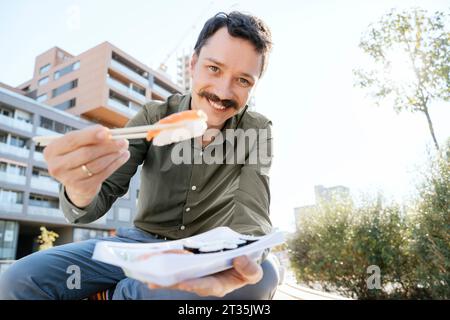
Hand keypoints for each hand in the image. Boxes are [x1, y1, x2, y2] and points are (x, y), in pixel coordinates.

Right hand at [43, 125, 129, 206]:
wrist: (76, 181)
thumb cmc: (78, 155)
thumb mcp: (78, 144)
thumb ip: (90, 136)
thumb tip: (108, 133)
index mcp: (52, 150)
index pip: (72, 140)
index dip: (90, 135)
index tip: (107, 131)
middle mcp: (56, 166)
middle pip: (86, 153)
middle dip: (107, 146)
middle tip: (123, 140)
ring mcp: (68, 179)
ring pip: (96, 164)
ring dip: (113, 155)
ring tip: (124, 148)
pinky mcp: (82, 187)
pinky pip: (103, 174)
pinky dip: (115, 164)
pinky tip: (123, 157)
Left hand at [147, 255, 262, 296]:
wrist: (239, 258)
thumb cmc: (245, 266)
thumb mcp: (253, 270)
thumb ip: (250, 269)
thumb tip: (239, 259)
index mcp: (221, 285)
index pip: (208, 287)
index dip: (197, 285)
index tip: (186, 283)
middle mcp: (205, 283)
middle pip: (187, 284)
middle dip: (171, 282)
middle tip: (156, 281)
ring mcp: (195, 276)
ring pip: (178, 277)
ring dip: (163, 277)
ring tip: (147, 276)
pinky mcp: (189, 268)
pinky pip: (176, 268)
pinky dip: (165, 266)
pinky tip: (151, 265)